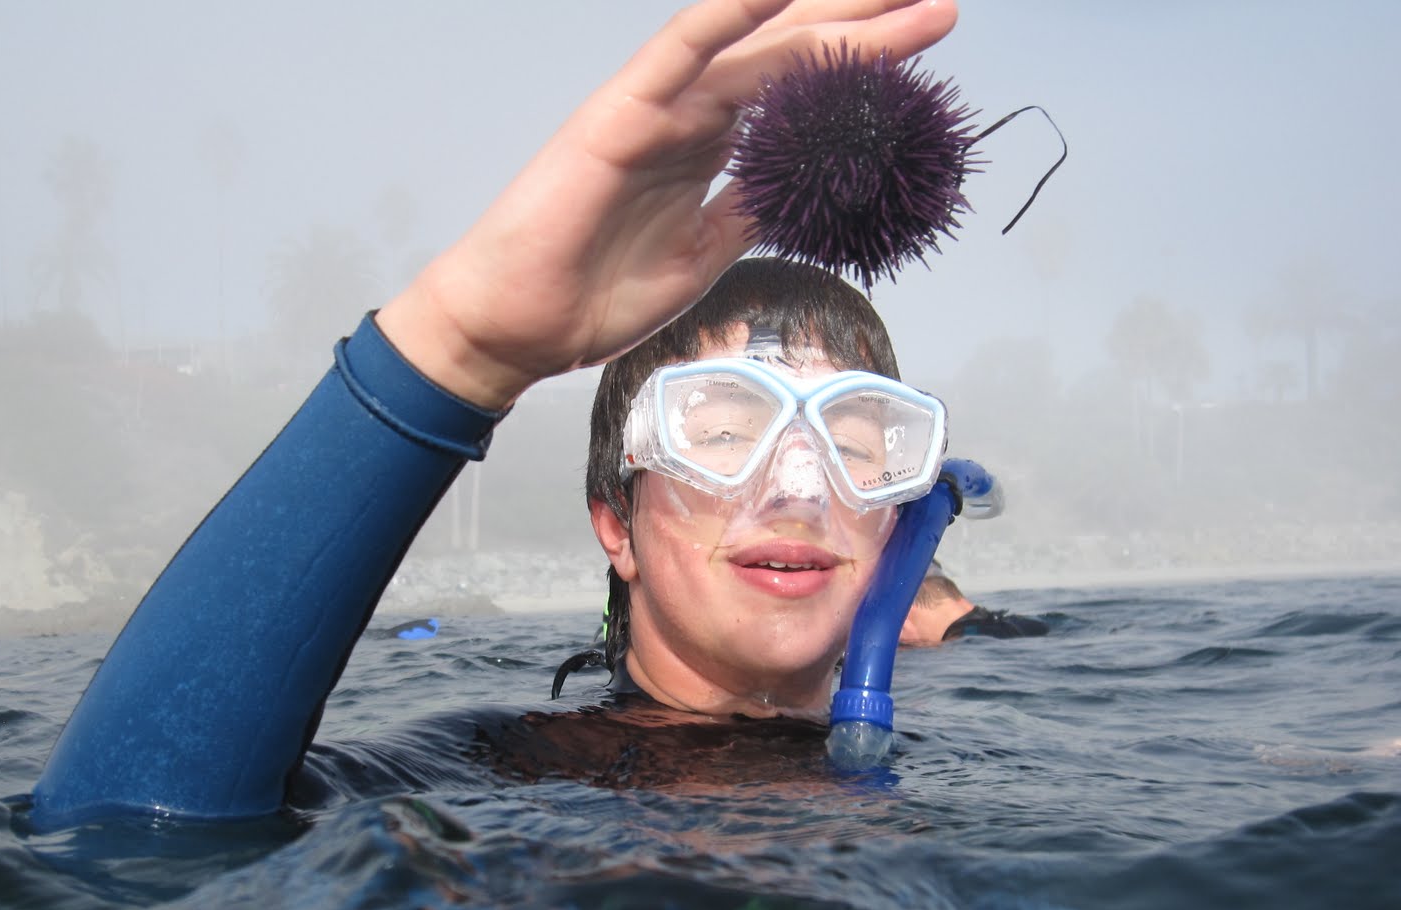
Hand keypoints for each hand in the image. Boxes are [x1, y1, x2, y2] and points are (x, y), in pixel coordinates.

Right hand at [377, 0, 958, 411]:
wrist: (520, 327)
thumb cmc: (592, 296)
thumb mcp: (700, 259)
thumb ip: (746, 215)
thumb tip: (799, 195)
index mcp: (705, 150)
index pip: (797, 94)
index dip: (860, 69)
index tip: (927, 55)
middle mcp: (687, 116)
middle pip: (789, 55)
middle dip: (865, 28)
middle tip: (941, 7)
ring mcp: (656, 109)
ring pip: (754, 46)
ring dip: (826, 17)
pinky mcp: (620, 115)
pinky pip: (679, 50)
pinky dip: (731, 13)